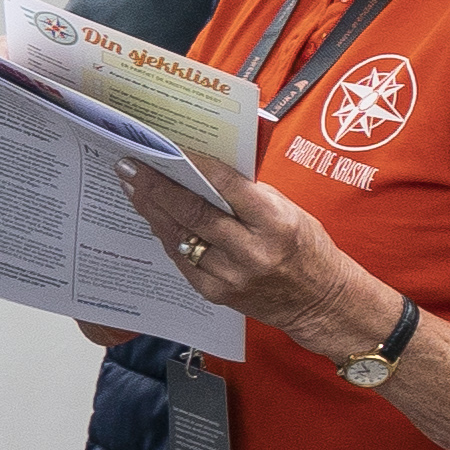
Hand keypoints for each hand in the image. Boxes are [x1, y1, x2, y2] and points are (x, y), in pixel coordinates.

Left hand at [122, 159, 372, 345]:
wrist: (319, 301)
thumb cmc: (307, 248)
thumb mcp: (289, 211)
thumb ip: (248, 194)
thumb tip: (202, 172)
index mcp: (275, 223)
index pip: (225, 185)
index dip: (192, 164)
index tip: (167, 148)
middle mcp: (251, 251)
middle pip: (192, 213)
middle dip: (156, 187)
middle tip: (130, 166)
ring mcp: (231, 276)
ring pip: (180, 237)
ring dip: (152, 210)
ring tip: (132, 187)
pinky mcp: (216, 293)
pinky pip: (182, 260)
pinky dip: (167, 236)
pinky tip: (154, 219)